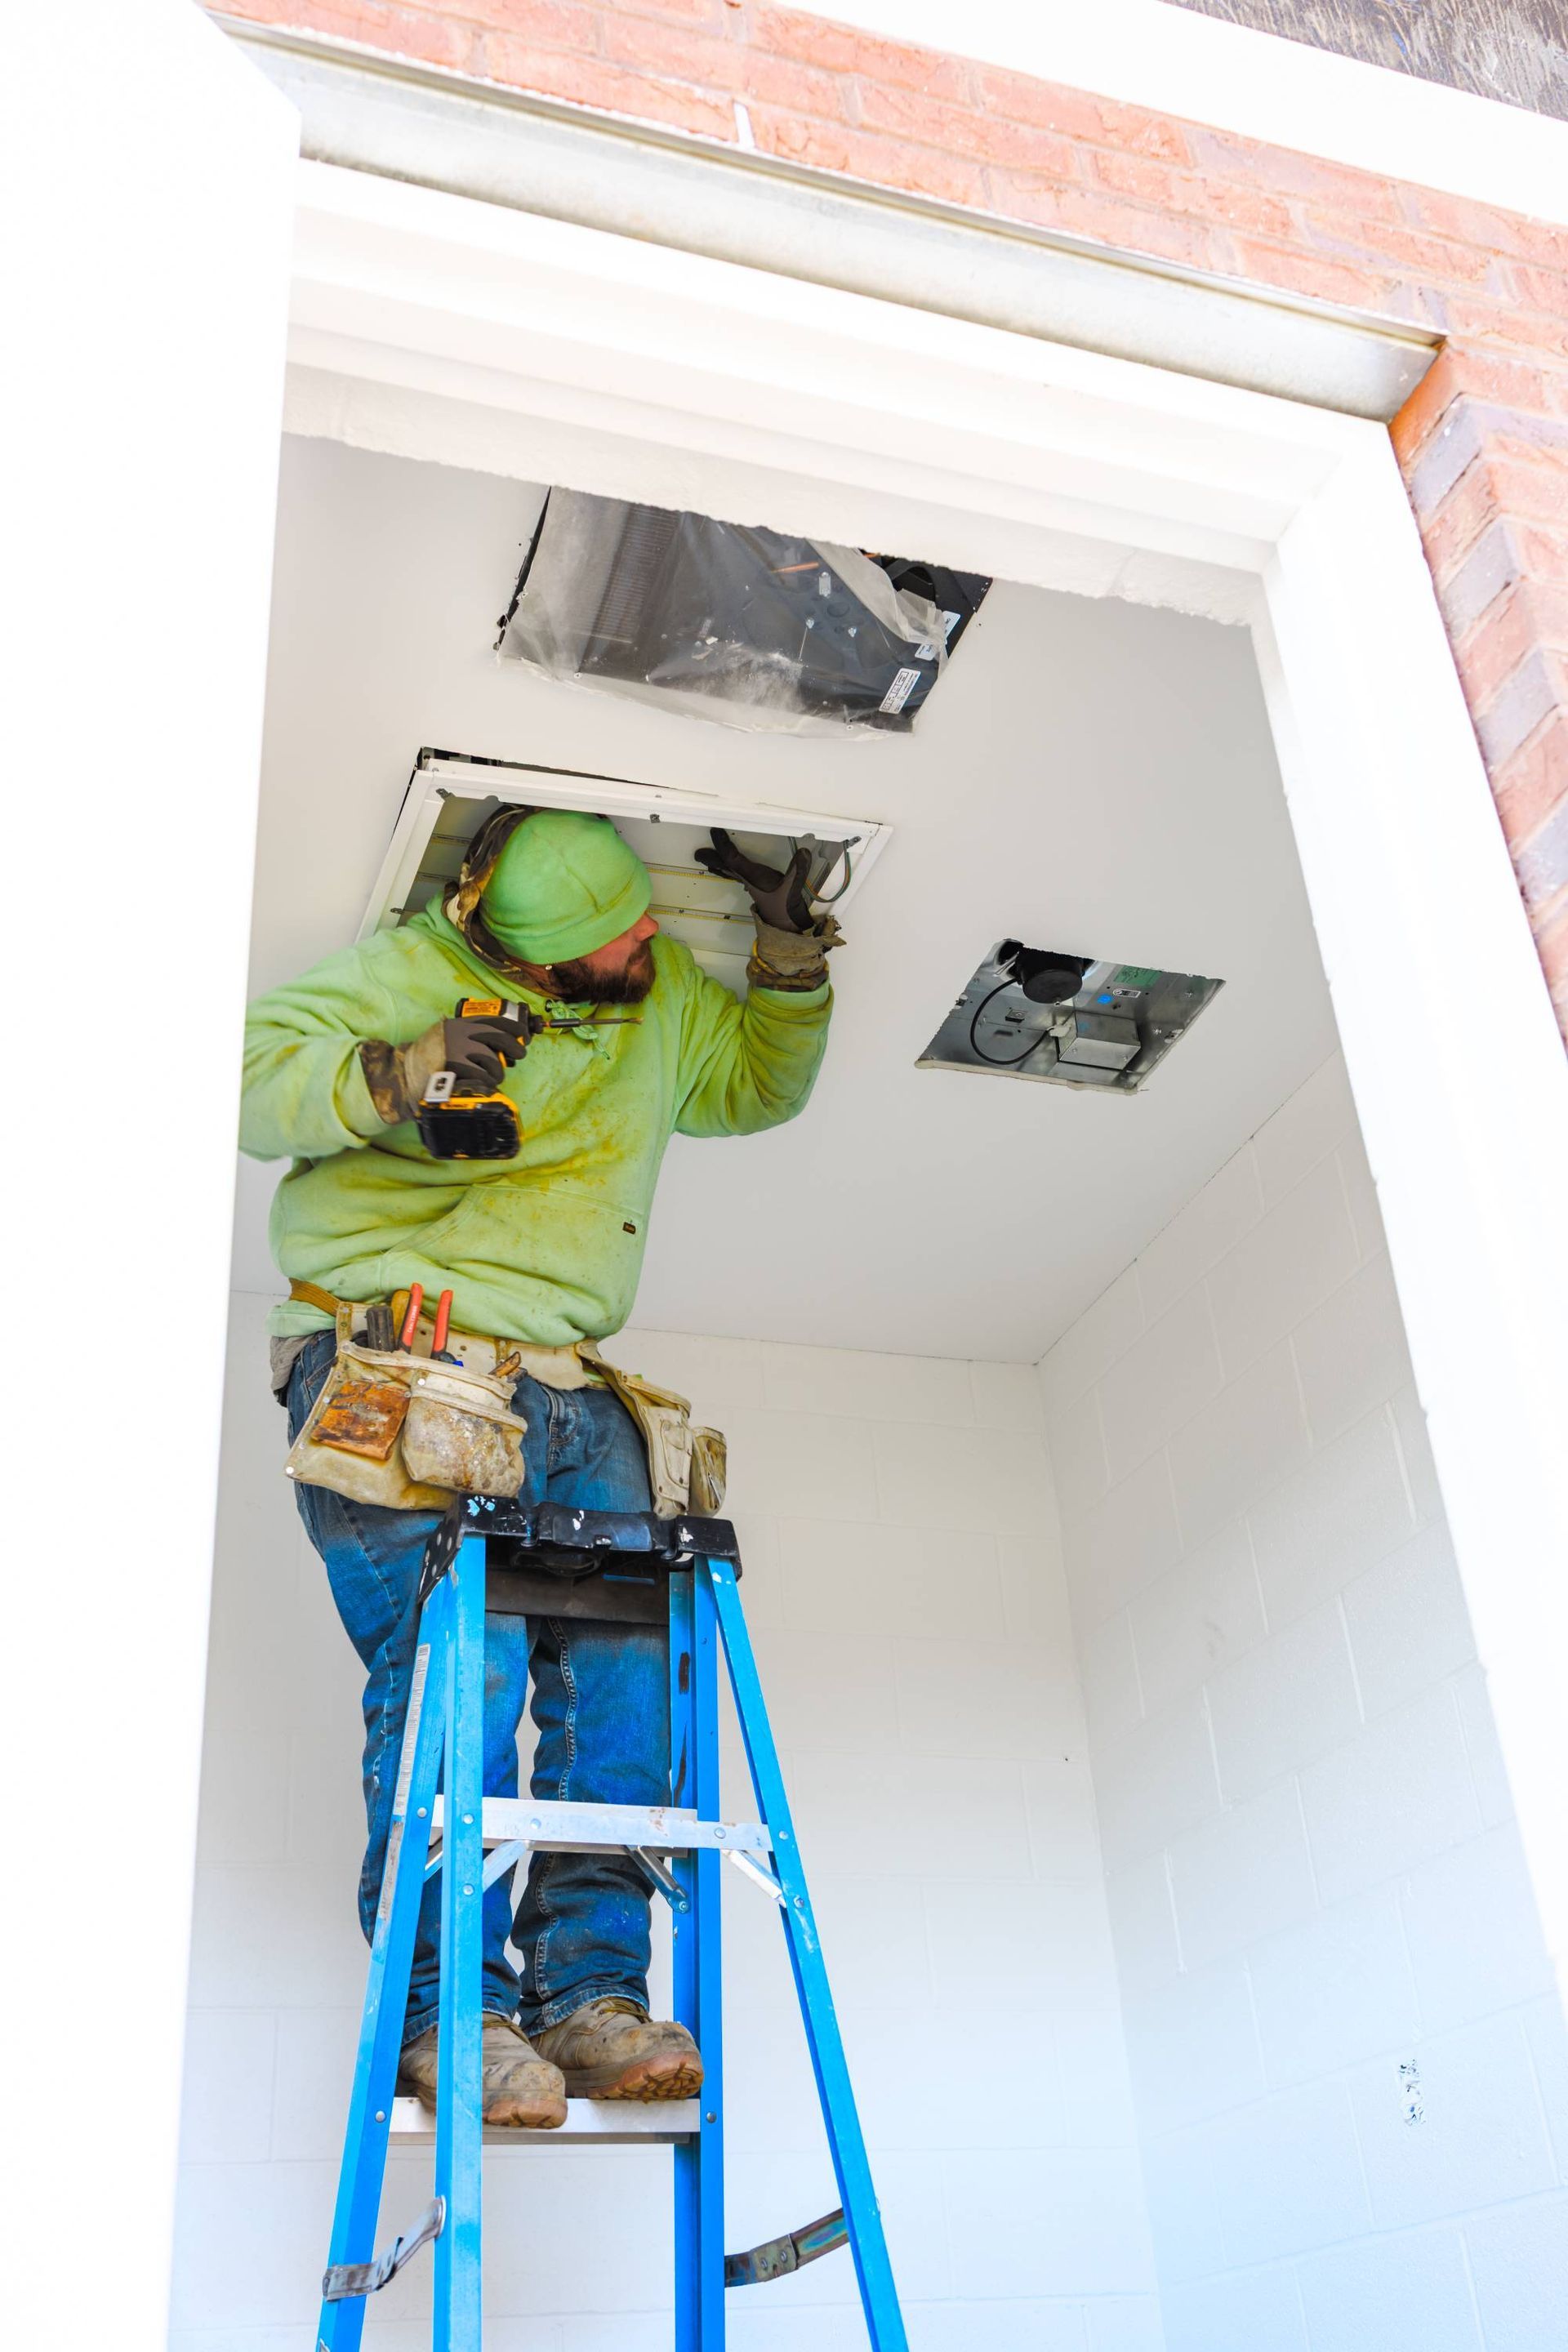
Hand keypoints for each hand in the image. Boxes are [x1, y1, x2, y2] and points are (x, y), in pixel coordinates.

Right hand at [362, 1013, 531, 1125]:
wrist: (406, 1073)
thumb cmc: (433, 1059)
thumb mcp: (451, 1039)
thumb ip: (472, 1037)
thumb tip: (506, 1043)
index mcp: (461, 1024)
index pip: (494, 1019)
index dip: (514, 1026)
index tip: (524, 1034)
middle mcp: (460, 1032)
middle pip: (498, 1036)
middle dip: (515, 1047)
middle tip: (519, 1054)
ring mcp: (456, 1047)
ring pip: (491, 1058)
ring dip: (497, 1070)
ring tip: (493, 1076)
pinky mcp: (454, 1064)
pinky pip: (481, 1073)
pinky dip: (486, 1080)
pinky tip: (483, 1083)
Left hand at [694, 828, 818, 934]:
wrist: (787, 926)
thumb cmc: (786, 908)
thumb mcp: (793, 887)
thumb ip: (797, 870)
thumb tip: (803, 851)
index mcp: (752, 876)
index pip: (732, 858)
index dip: (722, 844)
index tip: (714, 831)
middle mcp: (748, 880)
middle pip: (725, 866)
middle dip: (712, 858)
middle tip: (698, 853)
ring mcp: (751, 885)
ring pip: (730, 872)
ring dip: (719, 865)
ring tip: (708, 860)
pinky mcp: (757, 888)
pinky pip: (739, 875)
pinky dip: (731, 869)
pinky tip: (731, 870)